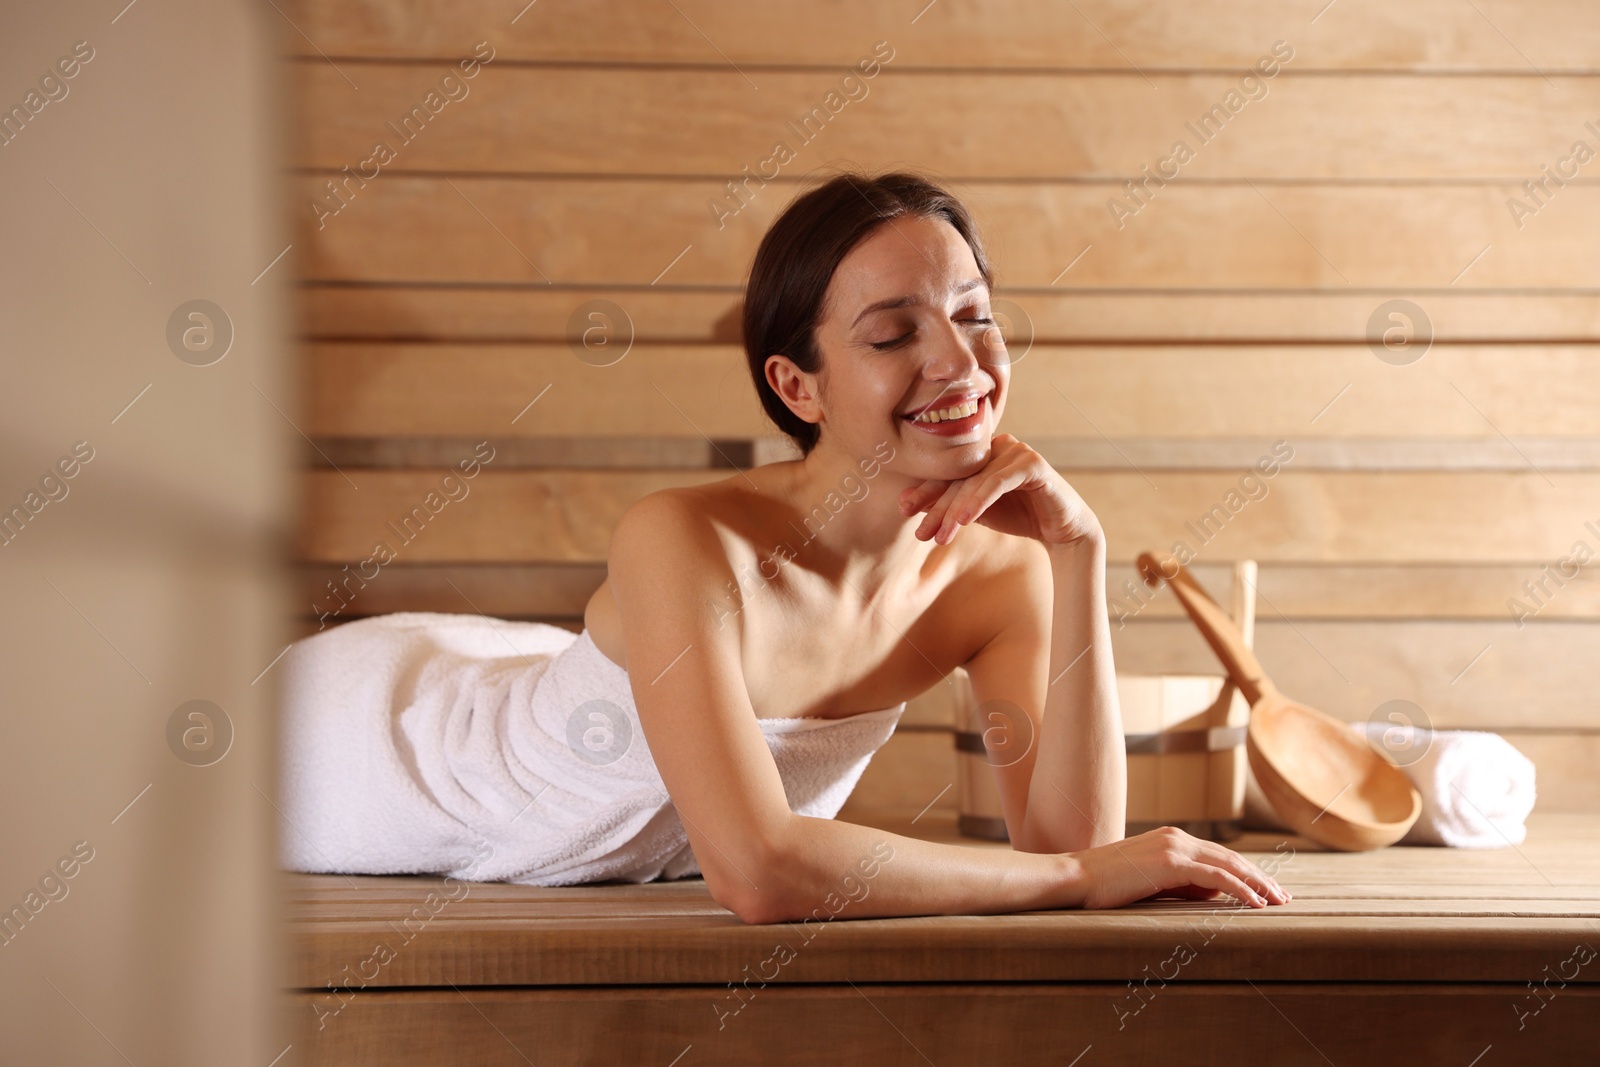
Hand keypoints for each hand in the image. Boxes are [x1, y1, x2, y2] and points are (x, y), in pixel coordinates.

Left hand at [898, 433, 1103, 546]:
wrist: (1062, 531)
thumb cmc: (1018, 516)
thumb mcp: (976, 512)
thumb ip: (948, 504)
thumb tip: (903, 502)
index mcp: (983, 454)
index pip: (949, 473)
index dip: (925, 491)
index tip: (904, 510)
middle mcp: (998, 446)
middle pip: (959, 478)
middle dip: (937, 507)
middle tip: (921, 532)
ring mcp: (1016, 451)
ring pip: (976, 483)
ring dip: (955, 511)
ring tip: (940, 536)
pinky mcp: (1033, 463)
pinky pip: (999, 482)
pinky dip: (980, 501)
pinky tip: (964, 520)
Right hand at [1067, 825, 1290, 909]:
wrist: (1078, 877)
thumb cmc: (1108, 885)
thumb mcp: (1151, 882)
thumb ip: (1181, 884)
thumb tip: (1211, 894)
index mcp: (1172, 839)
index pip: (1219, 856)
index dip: (1247, 872)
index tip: (1267, 890)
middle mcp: (1177, 837)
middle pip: (1231, 858)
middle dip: (1260, 877)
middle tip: (1283, 897)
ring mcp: (1175, 847)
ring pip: (1229, 865)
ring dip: (1258, 884)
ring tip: (1277, 901)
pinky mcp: (1171, 863)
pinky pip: (1216, 878)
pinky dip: (1240, 889)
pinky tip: (1256, 903)